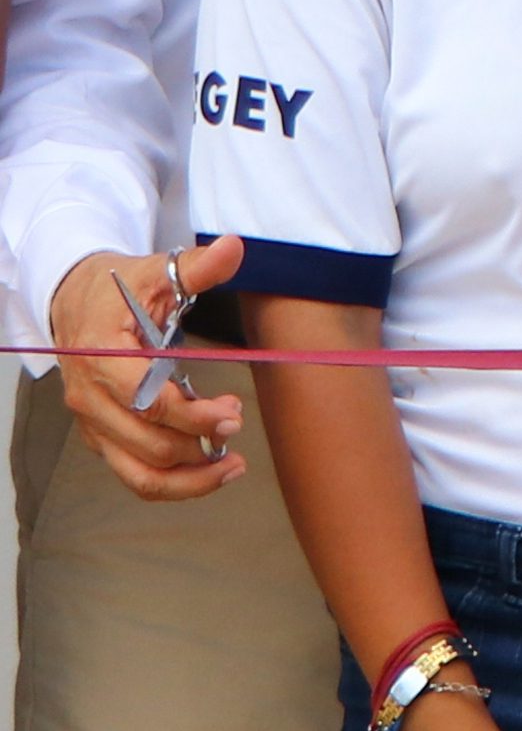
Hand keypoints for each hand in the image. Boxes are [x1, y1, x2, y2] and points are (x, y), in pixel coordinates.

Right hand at [49, 241, 247, 499]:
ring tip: (234, 465)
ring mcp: (94, 423)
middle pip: (145, 442)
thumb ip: (196, 266)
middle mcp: (90, 398)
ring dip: (189, 479)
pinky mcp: (104, 437)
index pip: (144, 399)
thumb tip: (233, 248)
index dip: (189, 415)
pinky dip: (174, 482)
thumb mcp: (156, 271)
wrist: (76, 302)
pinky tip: (212, 469)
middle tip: (237, 422)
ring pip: (138, 473)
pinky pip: (135, 474)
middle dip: (197, 441)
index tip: (231, 414)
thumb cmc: (118, 290)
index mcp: (101, 355)